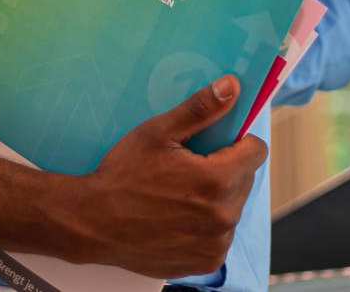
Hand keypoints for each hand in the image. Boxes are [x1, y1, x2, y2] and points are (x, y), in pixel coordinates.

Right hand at [71, 75, 266, 278]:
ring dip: (216, 197)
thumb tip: (233, 87)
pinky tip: (177, 215)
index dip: (237, 141)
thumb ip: (201, 109)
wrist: (93, 223)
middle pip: (244, 179)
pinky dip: (206, 223)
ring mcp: (215, 245)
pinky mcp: (205, 262)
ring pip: (233, 206)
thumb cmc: (123, 174)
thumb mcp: (159, 132)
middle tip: (188, 166)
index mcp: (217, 181)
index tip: (214, 142)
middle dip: (224, 167)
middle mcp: (223, 218)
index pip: (256, 152)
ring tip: (179, 192)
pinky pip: (220, 234)